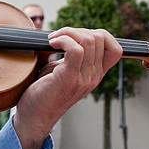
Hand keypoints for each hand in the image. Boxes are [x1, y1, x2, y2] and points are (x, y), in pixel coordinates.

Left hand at [13, 28, 121, 148]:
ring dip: (68, 32)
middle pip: (100, 38)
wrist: (34, 117)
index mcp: (95, 74)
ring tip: (52, 40)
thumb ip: (69, 56)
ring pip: (89, 41)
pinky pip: (76, 50)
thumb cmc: (43, 92)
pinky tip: (51, 44)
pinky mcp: (69, 79)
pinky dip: (63, 40)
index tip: (74, 36)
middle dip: (76, 30)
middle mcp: (94, 76)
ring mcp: (84, 78)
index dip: (98, 34)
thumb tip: (63, 34)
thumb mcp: (61, 70)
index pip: (115, 48)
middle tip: (57, 37)